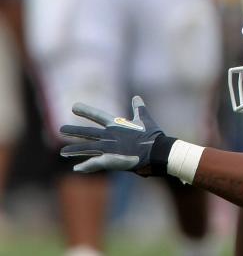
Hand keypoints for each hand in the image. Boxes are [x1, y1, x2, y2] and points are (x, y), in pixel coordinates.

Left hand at [59, 95, 173, 175]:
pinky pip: (95, 164)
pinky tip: (76, 168)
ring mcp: (108, 148)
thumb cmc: (152, 135)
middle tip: (62, 129)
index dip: (86, 111)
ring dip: (74, 150)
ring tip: (62, 152)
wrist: (157, 151)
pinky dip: (86, 166)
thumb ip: (139, 108)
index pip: (98, 115)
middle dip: (74, 131)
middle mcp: (109, 136)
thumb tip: (136, 97)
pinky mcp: (110, 160)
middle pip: (87, 133)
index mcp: (117, 125)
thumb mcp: (145, 119)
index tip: (74, 107)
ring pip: (87, 149)